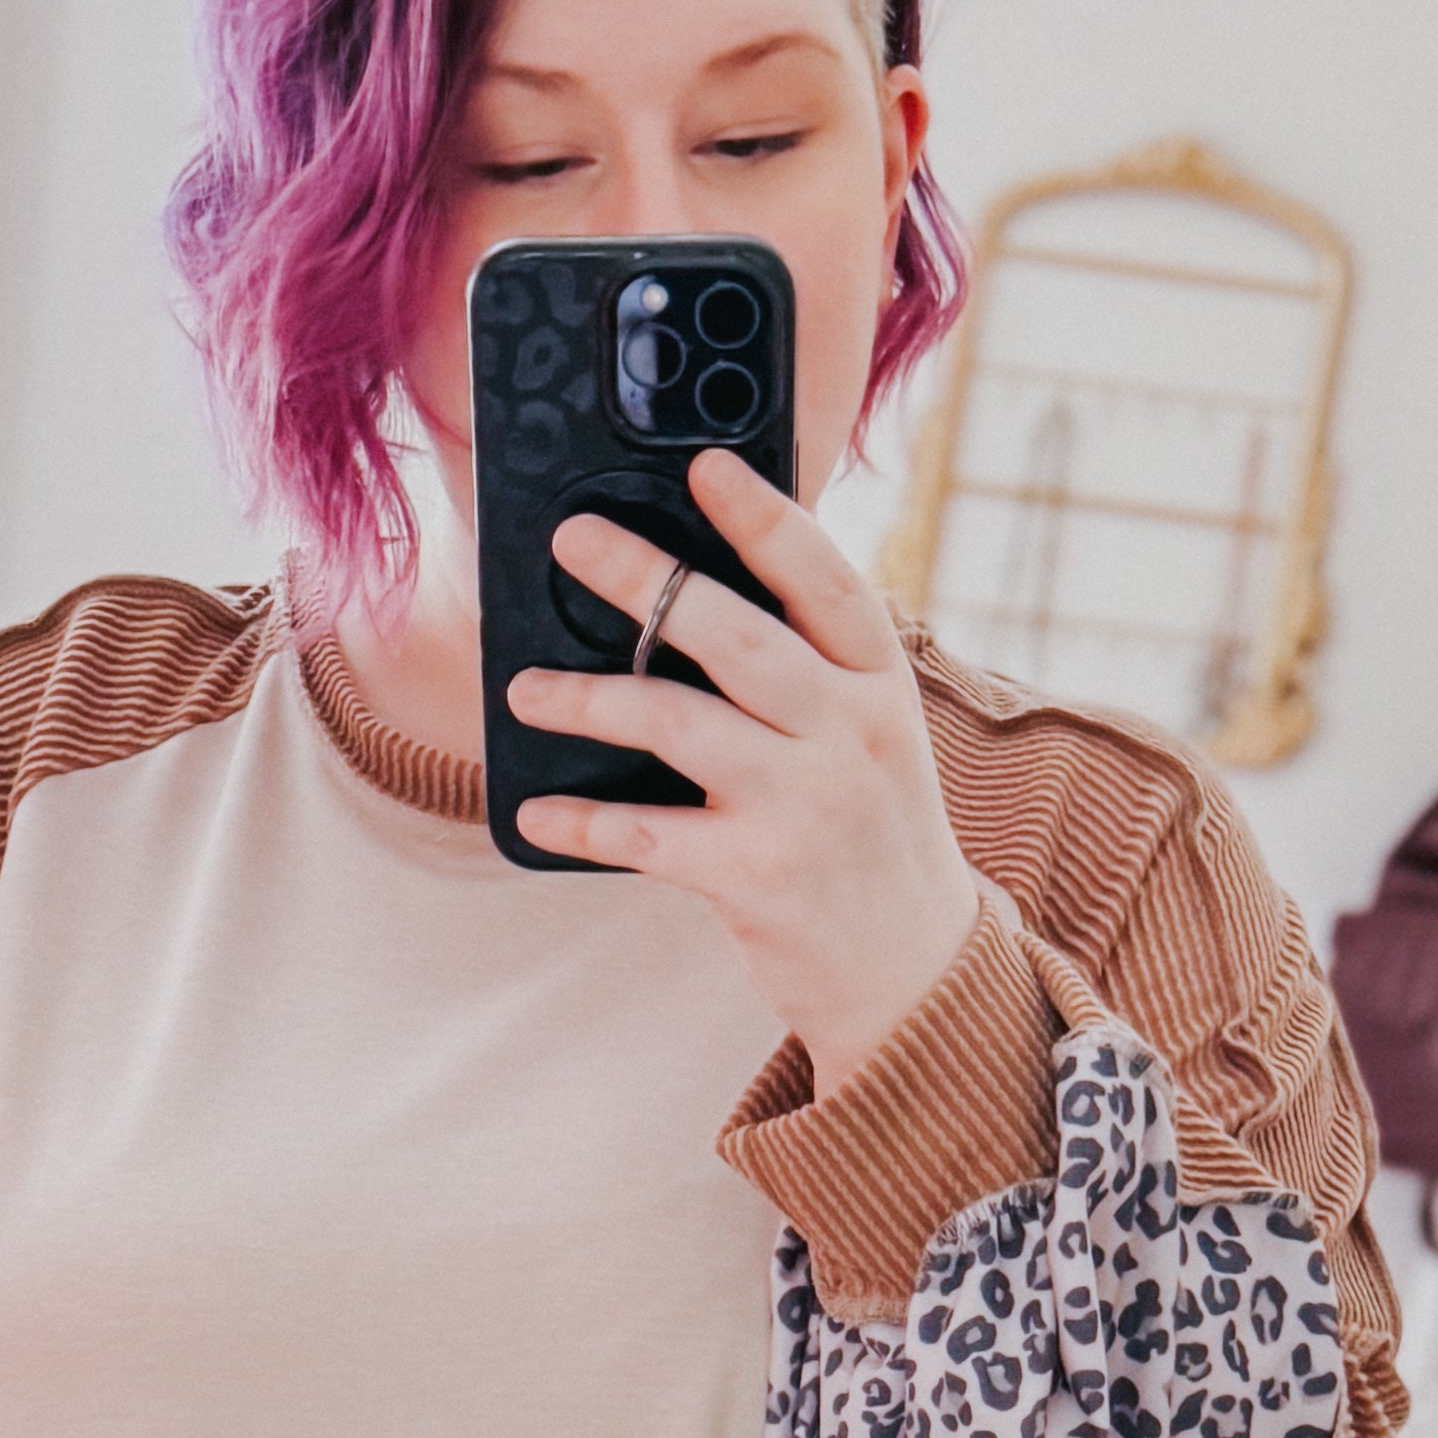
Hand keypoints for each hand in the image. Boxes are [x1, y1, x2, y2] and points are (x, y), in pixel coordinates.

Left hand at [505, 445, 982, 1086]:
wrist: (913, 970)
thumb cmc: (868, 834)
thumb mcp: (869, 737)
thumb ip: (808, 673)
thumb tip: (693, 599)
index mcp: (878, 683)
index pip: (823, 580)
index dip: (765, 518)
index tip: (705, 466)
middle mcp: (848, 732)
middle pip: (734, 634)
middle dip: (644, 578)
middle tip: (573, 540)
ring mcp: (804, 804)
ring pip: (678, 722)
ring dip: (589, 698)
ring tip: (524, 689)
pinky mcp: (758, 876)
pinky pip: (648, 834)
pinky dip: (583, 820)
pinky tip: (536, 809)